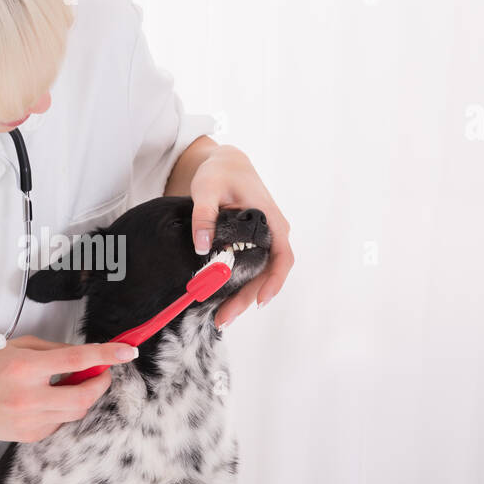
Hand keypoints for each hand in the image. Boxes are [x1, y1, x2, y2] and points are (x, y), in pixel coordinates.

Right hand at [0, 336, 137, 441]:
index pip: (77, 360)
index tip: (127, 351)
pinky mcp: (29, 436)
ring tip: (68, 384)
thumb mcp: (15, 347)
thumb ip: (52, 351)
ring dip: (81, 397)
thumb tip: (82, 355)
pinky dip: (62, 410)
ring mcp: (30, 421)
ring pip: (75, 412)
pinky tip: (47, 400)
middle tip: (101, 373)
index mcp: (26, 368)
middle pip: (84, 396)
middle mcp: (29, 397)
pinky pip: (59, 423)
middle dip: (101, 384)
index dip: (107, 355)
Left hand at [189, 145, 293, 328]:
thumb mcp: (207, 189)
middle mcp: (273, 234)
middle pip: (266, 274)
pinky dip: (236, 286)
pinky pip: (248, 270)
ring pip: (257, 276)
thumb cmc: (220, 173)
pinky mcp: (251, 246)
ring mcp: (263, 242)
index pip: (282, 257)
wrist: (225, 164)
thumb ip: (204, 216)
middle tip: (223, 319)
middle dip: (247, 299)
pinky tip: (219, 300)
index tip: (259, 301)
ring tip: (219, 317)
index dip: (273, 281)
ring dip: (241, 297)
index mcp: (272, 221)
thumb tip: (202, 246)